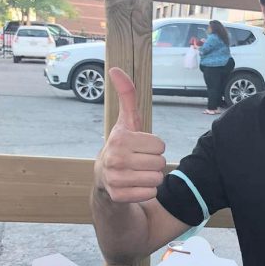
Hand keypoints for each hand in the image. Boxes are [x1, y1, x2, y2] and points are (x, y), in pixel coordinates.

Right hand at [95, 67, 166, 202]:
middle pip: (160, 163)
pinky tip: (135, 185)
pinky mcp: (119, 196)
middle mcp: (115, 159)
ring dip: (152, 177)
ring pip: (157, 179)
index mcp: (120, 139)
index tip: (141, 147)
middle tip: (140, 161)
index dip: (154, 146)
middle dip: (155, 163)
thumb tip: (115, 68)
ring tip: (138, 173)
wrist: (104, 177)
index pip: (160, 145)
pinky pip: (150, 193)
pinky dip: (147, 191)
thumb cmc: (122, 145)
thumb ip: (127, 95)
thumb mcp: (127, 121)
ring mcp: (116, 179)